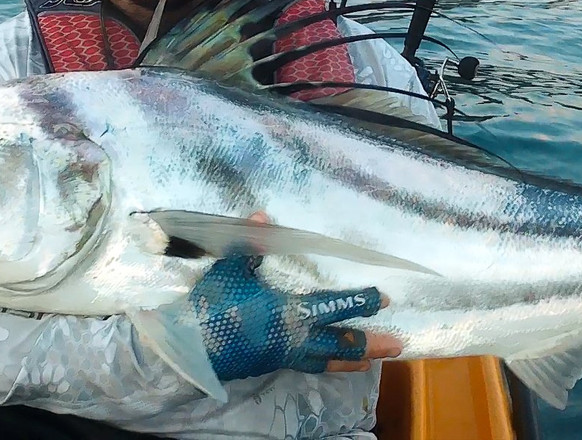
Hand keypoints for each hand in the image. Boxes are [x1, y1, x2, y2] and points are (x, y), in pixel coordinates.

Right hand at [188, 213, 401, 380]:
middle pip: (338, 343)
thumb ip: (251, 243)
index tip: (382, 299)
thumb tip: (264, 215)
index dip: (359, 302)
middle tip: (396, 344)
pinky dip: (324, 364)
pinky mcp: (270, 365)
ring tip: (373, 361)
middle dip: (369, 343)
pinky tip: (329, 361)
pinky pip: (306, 366)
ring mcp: (282, 356)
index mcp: (288, 313)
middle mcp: (292, 338)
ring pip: (325, 361)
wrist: (185, 349)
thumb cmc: (211, 306)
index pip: (332, 306)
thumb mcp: (230, 269)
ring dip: (351, 359)